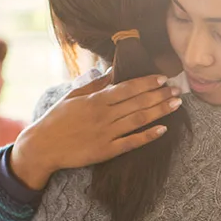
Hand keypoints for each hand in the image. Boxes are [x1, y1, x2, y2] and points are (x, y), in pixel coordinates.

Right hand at [12, 74, 183, 189]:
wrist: (42, 147)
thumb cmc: (56, 119)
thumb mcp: (73, 96)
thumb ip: (95, 84)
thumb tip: (112, 69)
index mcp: (96, 99)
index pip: (127, 87)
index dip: (147, 82)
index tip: (163, 78)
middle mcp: (103, 115)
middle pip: (138, 102)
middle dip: (160, 95)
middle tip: (178, 90)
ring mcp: (106, 134)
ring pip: (138, 120)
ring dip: (160, 111)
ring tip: (176, 104)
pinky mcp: (106, 151)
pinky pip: (131, 143)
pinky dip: (148, 136)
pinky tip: (163, 130)